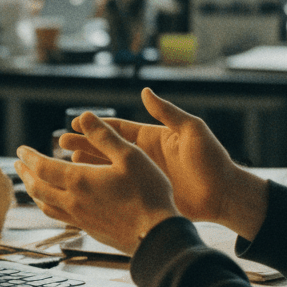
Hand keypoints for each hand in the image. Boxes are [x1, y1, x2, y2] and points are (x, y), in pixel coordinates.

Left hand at [15, 115, 179, 256]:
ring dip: (34, 191)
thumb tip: (84, 116)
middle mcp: (72, 201)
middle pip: (37, 187)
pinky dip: (48, 206)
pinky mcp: (88, 229)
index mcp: (79, 180)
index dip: (29, 157)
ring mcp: (79, 218)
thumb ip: (105, 136)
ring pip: (45, 205)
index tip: (20, 150)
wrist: (155, 236)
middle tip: (18, 165)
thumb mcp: (130, 156)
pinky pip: (58, 217)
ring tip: (30, 183)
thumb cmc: (148, 193)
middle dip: (25, 174)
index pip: (42, 167)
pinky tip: (55, 204)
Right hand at [60, 88, 268, 239]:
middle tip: (61, 143)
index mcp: (151, 138)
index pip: (118, 129)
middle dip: (83, 144)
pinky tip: (83, 187)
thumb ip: (167, 112)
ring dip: (86, 165)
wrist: (224, 195)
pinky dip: (99, 187)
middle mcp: (143, 156)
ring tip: (66, 163)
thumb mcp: (192, 131)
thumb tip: (145, 91)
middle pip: (106, 147)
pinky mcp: (144, 195)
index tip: (76, 122)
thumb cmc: (212, 160)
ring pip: (107, 169)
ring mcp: (141, 176)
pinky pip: (116, 190)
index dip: (96, 126)